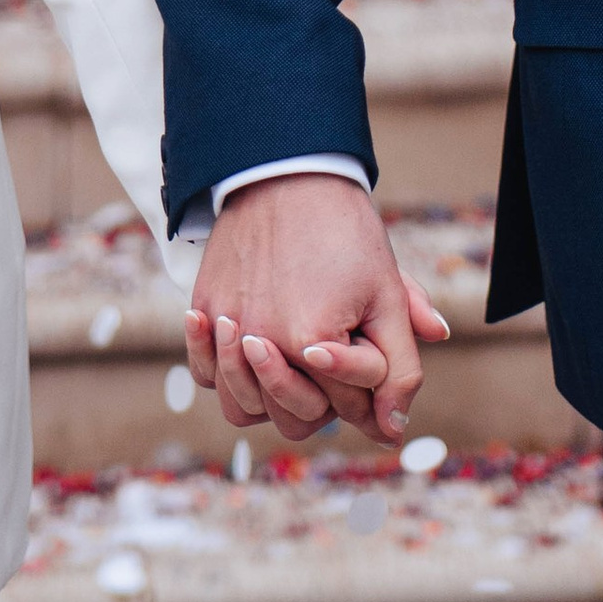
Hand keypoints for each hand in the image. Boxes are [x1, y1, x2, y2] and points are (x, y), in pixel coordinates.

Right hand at [183, 172, 452, 446]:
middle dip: (324, 403)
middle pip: (295, 419)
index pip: (347, 406)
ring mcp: (225, 328)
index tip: (371, 353)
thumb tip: (394, 428)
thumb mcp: (388, 294)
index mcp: (311, 343)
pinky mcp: (202, 309)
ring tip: (291, 367)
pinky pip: (206, 374)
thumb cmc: (345, 233)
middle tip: (335, 366)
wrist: (288, 173)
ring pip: (242, 410)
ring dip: (271, 399)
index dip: (369, 389)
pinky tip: (245, 352)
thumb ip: (400, 366)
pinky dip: (224, 376)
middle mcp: (259, 342)